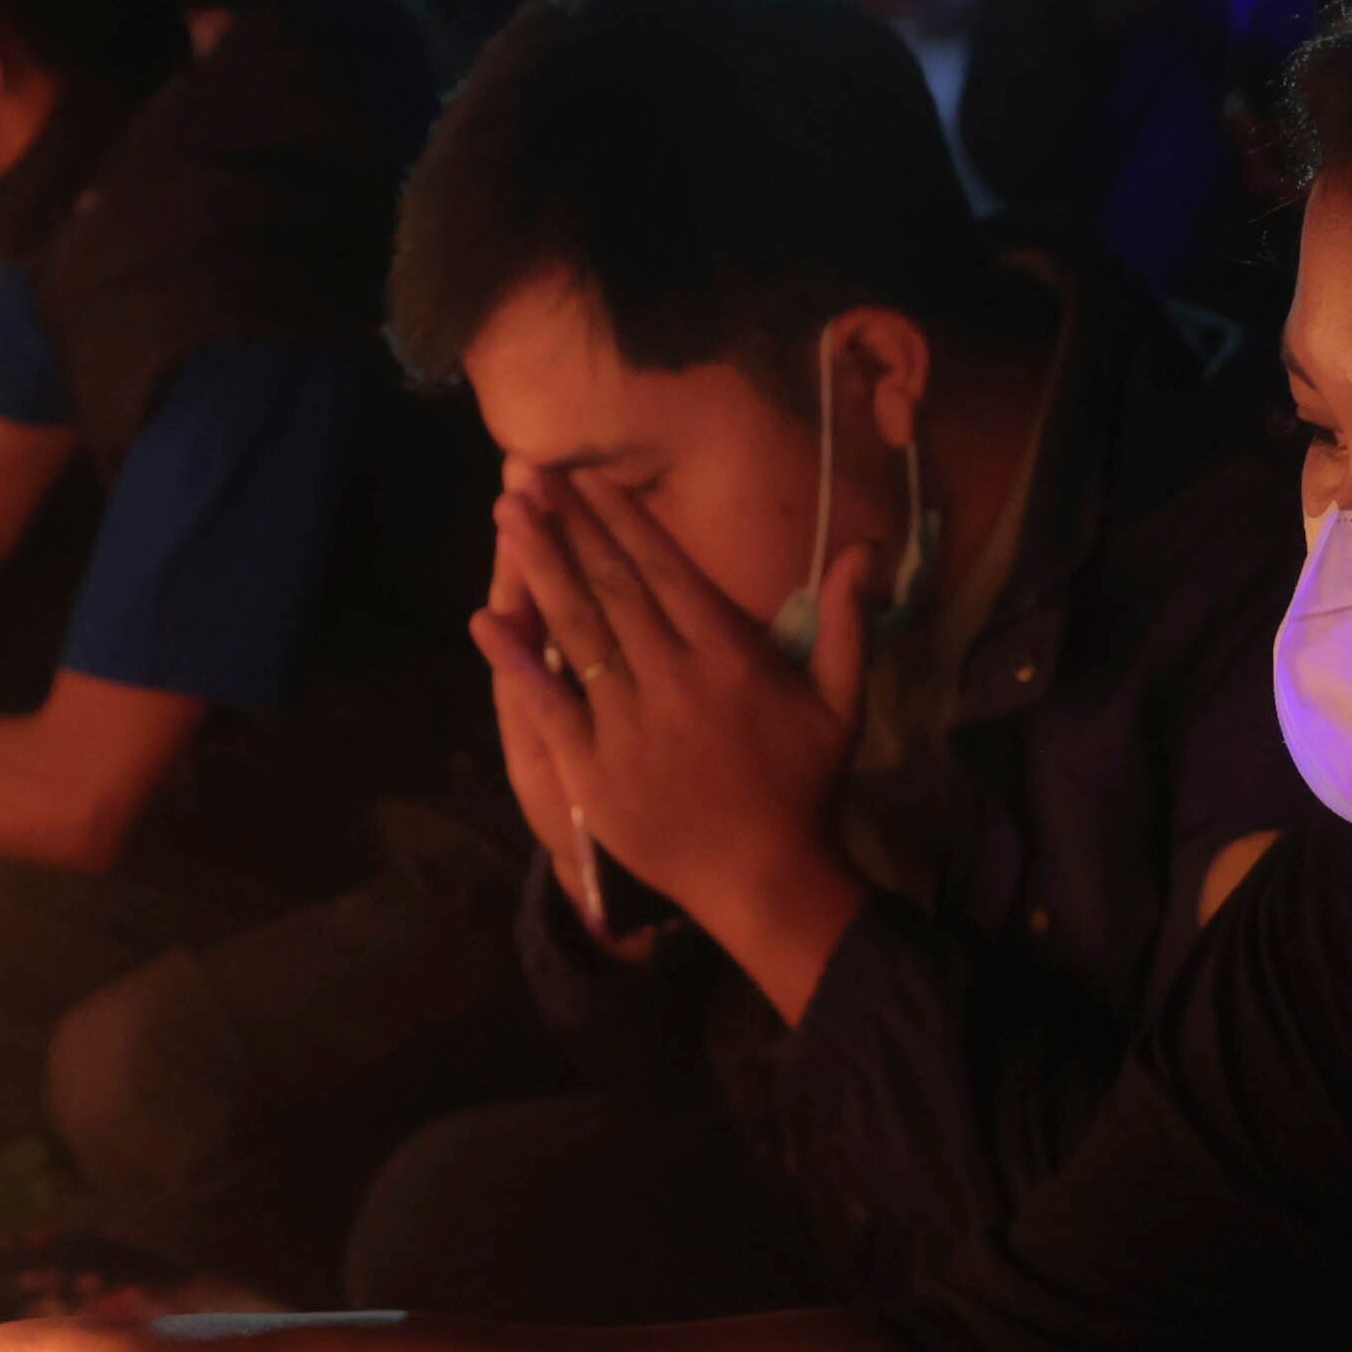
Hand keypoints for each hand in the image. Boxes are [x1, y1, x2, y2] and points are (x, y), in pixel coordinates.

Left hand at [490, 468, 868, 982]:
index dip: (622, 517)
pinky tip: (486, 621)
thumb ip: (848, 620)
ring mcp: (628, 723)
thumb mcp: (843, 700)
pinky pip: (548, 704)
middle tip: (527, 473)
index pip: (665, 569)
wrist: (765, 877)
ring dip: (538, 568)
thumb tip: (866, 546)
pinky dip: (515, 661)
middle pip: (611, 585)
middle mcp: (673, 677)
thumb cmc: (804, 787)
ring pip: (575, 630)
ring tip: (508, 516)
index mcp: (727, 655)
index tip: (587, 475)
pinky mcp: (593, 768)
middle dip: (568, 525)